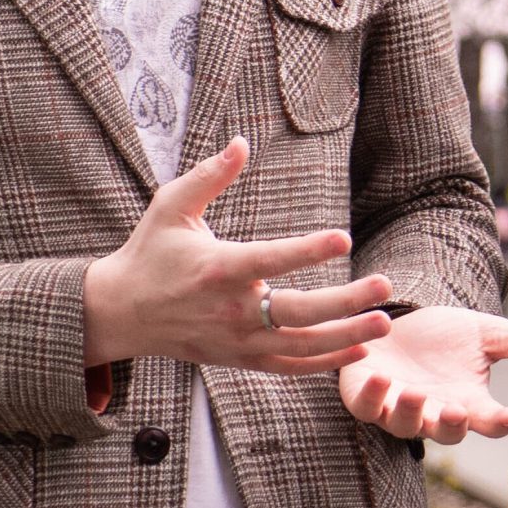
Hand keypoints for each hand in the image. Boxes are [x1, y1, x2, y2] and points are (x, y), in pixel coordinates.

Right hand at [82, 138, 395, 371]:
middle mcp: (232, 309)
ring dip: (346, 336)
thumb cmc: (150, 252)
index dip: (308, 250)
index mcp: (218, 268)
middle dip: (345, 302)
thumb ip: (209, 175)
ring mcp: (237, 340)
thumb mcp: (171, 206)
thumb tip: (241, 142)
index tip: (343, 238)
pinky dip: (323, 362)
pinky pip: (288, 366)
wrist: (122, 313)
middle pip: (297, 312)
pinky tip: (358, 349)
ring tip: (385, 323)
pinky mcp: (240, 358)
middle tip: (385, 287)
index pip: (270, 259)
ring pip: (300, 346)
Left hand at [337, 306, 507, 442]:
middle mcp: (433, 413)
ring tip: (417, 392)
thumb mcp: (485, 334)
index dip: (499, 422)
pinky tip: (379, 377)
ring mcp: (397, 409)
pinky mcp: (364, 397)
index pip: (488, 422)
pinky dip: (372, 396)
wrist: (398, 322)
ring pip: (404, 424)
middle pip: (445, 431)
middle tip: (458, 411)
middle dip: (451, 424)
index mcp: (467, 403)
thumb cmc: (444, 336)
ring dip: (411, 412)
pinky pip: (366, 406)